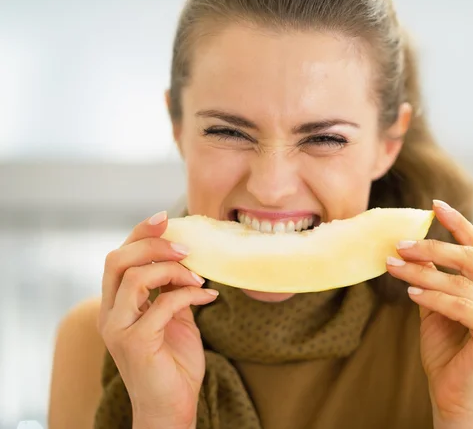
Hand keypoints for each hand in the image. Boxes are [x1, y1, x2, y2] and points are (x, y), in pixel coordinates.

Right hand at [97, 211, 218, 428]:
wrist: (171, 407)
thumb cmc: (173, 363)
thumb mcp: (174, 318)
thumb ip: (173, 290)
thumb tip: (188, 259)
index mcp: (117, 305)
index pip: (119, 258)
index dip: (140, 234)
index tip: (166, 218)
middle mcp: (110, 314)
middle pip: (118, 260)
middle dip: (153, 244)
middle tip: (186, 247)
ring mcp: (118, 328)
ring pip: (135, 277)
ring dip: (172, 269)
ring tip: (198, 277)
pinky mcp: (134, 343)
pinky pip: (162, 304)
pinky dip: (189, 294)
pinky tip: (208, 297)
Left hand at [386, 200, 472, 427]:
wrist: (455, 399)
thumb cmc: (447, 355)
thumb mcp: (436, 310)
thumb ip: (433, 283)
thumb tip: (411, 251)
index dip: (459, 225)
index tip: (435, 205)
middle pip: (470, 260)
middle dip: (432, 248)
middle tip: (399, 245)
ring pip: (460, 282)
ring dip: (422, 272)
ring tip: (393, 266)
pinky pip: (460, 305)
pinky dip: (432, 296)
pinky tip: (409, 292)